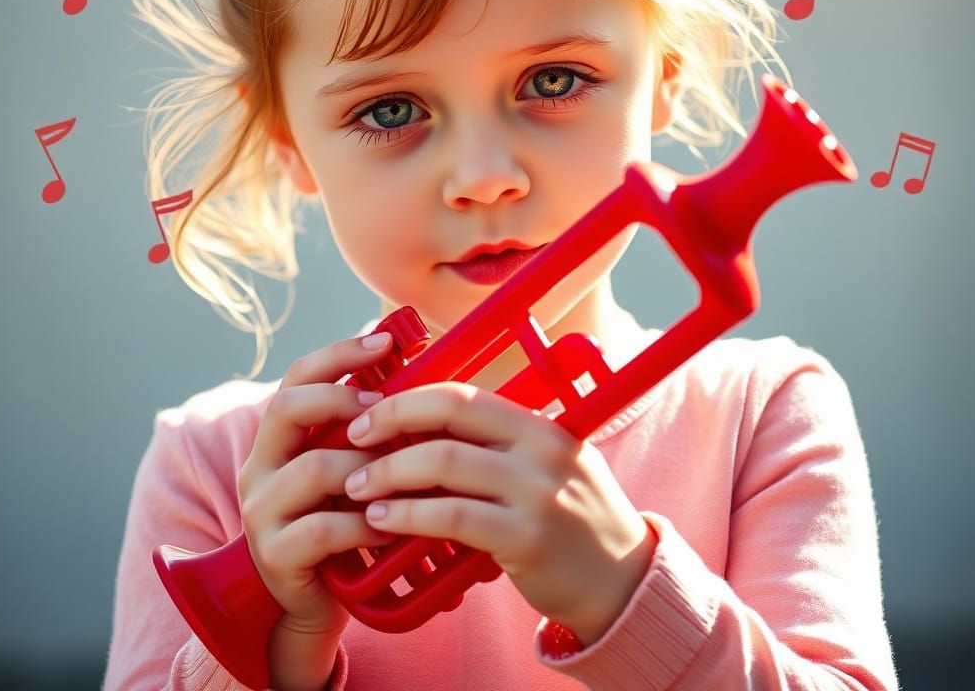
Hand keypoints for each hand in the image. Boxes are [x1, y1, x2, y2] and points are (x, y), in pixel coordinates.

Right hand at [237, 331, 400, 640]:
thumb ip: (363, 431)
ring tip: (401, 474)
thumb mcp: (346, 470)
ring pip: (312, 469)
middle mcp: (260, 467)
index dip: (339, 353)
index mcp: (278, 438)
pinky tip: (391, 526)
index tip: (386, 340)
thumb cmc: (339, 525)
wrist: (309, 603)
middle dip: (341, 399)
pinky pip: (323, 529)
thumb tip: (415, 375)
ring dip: (365, 467)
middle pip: (286, 407)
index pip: (296, 376)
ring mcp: (262, 512)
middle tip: (384, 407)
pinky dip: (365, 524)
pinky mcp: (276, 555)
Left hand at [341, 382, 657, 644]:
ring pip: (443, 463)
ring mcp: (536, 492)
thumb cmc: (569, 520)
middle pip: (449, 415)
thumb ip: (495, 446)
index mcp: (539, 424)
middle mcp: (541, 448)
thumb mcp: (544, 466)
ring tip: (355, 487)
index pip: (462, 393)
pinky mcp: (527, 538)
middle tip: (351, 440)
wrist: (623, 581)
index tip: (370, 412)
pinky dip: (406, 516)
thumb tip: (419, 428)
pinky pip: (452, 517)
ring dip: (387, 473)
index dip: (408, 398)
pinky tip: (380, 522)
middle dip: (389, 422)